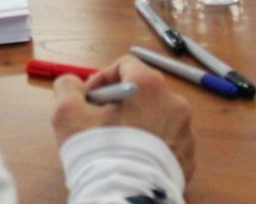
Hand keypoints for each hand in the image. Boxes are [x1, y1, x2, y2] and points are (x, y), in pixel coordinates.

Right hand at [52, 56, 194, 181]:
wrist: (125, 199)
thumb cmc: (98, 151)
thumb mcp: (67, 113)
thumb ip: (67, 87)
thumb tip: (73, 83)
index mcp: (150, 86)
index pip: (125, 65)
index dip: (101, 78)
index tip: (88, 100)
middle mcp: (175, 103)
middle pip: (143, 92)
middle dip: (118, 103)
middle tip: (99, 124)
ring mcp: (186, 133)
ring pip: (156, 118)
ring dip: (136, 124)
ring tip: (116, 146)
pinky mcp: (188, 159)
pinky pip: (167, 143)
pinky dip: (151, 146)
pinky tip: (132, 161)